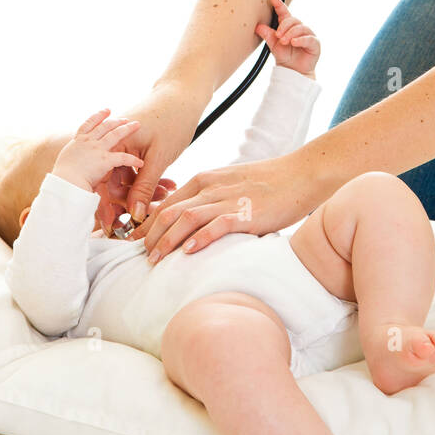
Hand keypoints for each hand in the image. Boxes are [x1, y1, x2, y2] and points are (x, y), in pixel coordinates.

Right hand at [53, 110, 143, 192]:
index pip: (88, 124)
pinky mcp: (105, 160)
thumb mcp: (66, 163)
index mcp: (77, 142)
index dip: (98, 116)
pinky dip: (133, 160)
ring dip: (126, 129)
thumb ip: (75, 160)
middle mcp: (87, 142)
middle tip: (124, 118)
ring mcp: (96, 149)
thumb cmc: (62, 179)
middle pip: (104, 126)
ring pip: (115, 135)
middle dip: (115, 121)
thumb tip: (78, 165)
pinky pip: (123, 158)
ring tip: (136, 125)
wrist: (64, 183)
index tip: (106, 111)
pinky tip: (140, 162)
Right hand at [103, 78, 209, 226]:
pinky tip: (167, 186)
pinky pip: (136, 168)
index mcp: (115, 144)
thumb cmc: (173, 119)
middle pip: (114, 182)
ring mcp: (125, 144)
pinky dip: (149, 178)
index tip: (116, 226)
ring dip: (143, 191)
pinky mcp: (136, 145)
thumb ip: (145, 186)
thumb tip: (134, 213)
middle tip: (145, 218)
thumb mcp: (160, 157)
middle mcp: (115, 144)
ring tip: (164, 199)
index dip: (109, 206)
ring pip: (128, 177)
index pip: (104, 182)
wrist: (184, 94)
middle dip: (130, 201)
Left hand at [135, 153, 316, 263]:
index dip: (146, 224)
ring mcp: (227, 199)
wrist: (300, 174)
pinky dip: (201, 238)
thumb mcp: (229, 185)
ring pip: (186, 218)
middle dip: (150, 236)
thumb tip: (187, 223)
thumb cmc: (266, 183)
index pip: (166, 203)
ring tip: (155, 260)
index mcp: (204, 180)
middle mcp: (211, 187)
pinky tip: (189, 252)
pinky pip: (217, 225)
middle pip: (169, 211)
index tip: (134, 242)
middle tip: (139, 256)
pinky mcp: (246, 212)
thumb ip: (207, 199)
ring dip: (167, 241)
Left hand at [255, 0, 319, 77]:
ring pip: (300, 28)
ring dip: (291, 33)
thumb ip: (268, 35)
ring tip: (283, 41)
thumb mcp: (274, 46)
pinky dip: (301, 39)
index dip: (279, 5)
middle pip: (293, 20)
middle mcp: (299, 28)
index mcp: (289, 26)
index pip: (284, 13)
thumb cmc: (285, 57)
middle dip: (284, 26)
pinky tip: (294, 42)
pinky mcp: (315, 44)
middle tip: (277, 35)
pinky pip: (309, 38)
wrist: (293, 72)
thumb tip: (258, 26)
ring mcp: (308, 35)